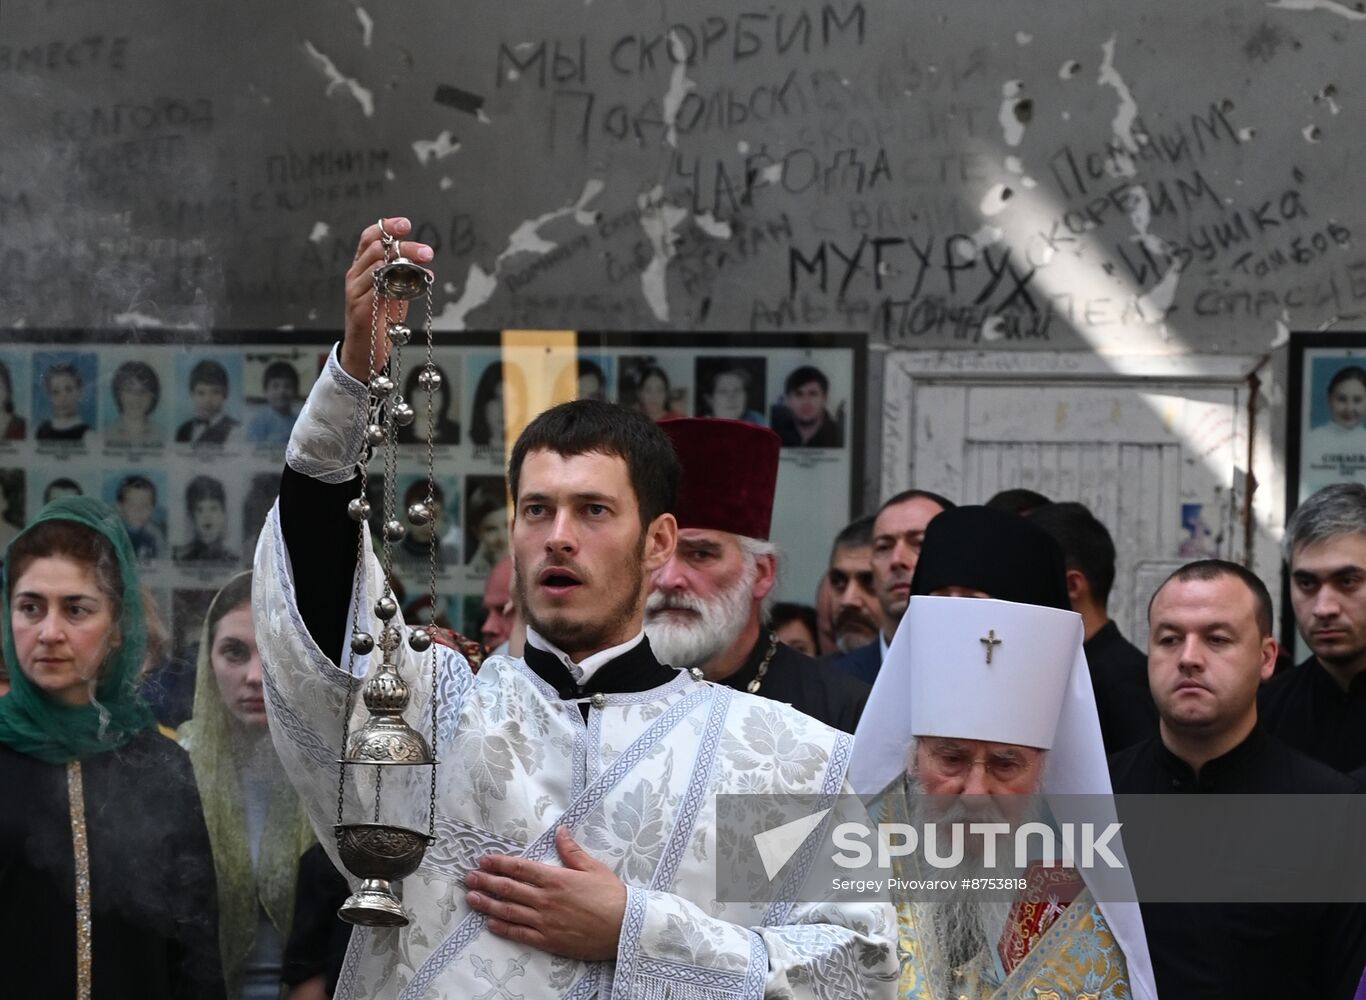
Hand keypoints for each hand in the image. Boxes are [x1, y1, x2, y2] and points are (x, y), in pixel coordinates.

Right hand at [340, 217, 434, 380]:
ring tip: (425, 264)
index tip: (405, 224)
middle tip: (427, 252)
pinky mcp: (361, 307)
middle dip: (404, 246)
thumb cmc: (380, 321)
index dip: (385, 227)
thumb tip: (423, 264)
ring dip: (404, 262)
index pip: (368, 239)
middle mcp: (354, 276)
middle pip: (377, 248)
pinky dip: (399, 283)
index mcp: (360, 269)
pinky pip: (379, 288)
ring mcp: (356, 291)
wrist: (364, 352)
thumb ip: (401, 276)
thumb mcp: (392, 293)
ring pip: (377, 265)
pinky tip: (416, 284)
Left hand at [465, 826, 626, 960]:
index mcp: (556, 878)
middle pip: (509, 888)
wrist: (624, 928)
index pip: (520, 868)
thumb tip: (559, 831)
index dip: (500, 863)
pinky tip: (490, 924)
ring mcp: (545, 921)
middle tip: (469, 877)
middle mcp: (545, 899)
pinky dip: (503, 928)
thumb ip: (572, 850)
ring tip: (472, 898)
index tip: (484, 859)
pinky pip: (520, 934)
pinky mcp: (548, 940)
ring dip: (488, 904)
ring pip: (509, 911)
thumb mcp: (593, 867)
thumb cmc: (611, 896)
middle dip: (487, 881)